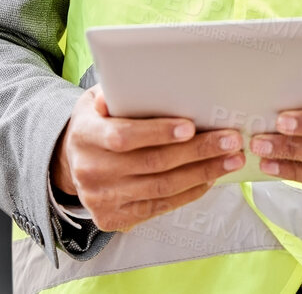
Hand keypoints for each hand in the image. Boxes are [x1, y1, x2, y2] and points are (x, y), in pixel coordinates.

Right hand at [51, 85, 245, 231]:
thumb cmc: (96, 123)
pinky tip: (209, 178)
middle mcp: (91, 171)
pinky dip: (188, 192)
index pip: (123, 137)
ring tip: (230, 159)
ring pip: (161, 188)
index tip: (190, 127)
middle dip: (197, 152)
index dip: (158, 133)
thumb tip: (141, 82)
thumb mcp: (95, 100)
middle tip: (229, 140)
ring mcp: (102, 199)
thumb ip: (115, 92)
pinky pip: (159, 207)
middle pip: (152, 164)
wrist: (71, 163)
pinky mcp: (114, 219)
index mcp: (85, 136)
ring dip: (202, 173)